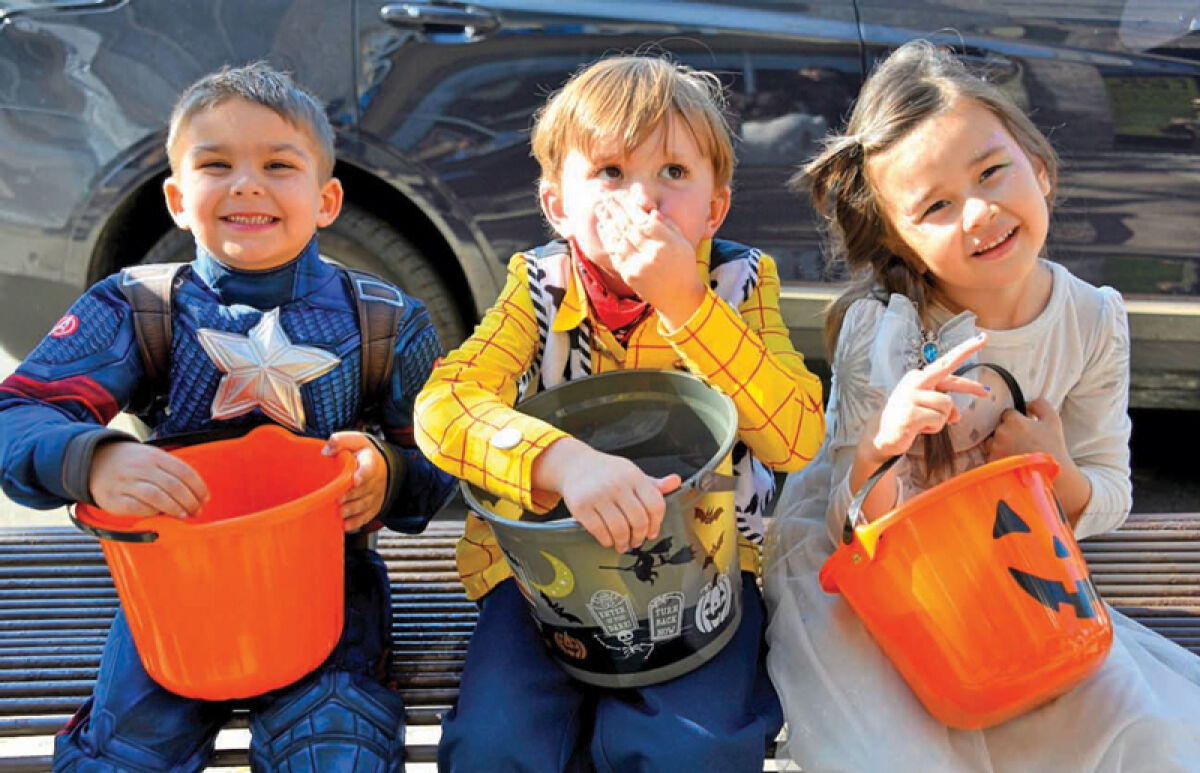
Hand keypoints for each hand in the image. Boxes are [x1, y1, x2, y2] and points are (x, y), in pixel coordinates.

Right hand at [88, 441, 208, 516]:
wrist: (94, 460)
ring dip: (175, 508)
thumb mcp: (151, 456)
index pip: (183, 471)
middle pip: (173, 486)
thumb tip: (196, 492)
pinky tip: (161, 514)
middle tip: (198, 511)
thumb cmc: (131, 462)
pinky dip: (153, 512)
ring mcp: (126, 482)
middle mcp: (140, 467)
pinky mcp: (114, 499)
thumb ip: (171, 470)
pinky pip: (138, 508)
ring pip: (157, 496)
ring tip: (184, 515)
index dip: (198, 487)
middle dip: (190, 501)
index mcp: (154, 455)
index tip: (205, 498)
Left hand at [323, 431, 387, 531]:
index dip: (363, 474)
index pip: (369, 467)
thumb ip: (340, 441)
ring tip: (340, 512)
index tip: (356, 480)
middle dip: (352, 496)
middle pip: (365, 489)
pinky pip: (367, 516)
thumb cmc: (360, 452)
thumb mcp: (354, 441)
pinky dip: (356, 522)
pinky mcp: (374, 506)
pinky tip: (345, 525)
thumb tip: (325, 451)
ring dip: (353, 510)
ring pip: (366, 504)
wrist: (378, 464)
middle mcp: (376, 478)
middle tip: (338, 500)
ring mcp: (376, 494)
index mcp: (370, 460)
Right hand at [533, 437, 680, 552]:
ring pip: (620, 529)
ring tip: (623, 544)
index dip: (657, 524)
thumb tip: (676, 482)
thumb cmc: (607, 472)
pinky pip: (600, 532)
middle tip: (637, 541)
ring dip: (624, 542)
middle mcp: (617, 485)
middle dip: (640, 536)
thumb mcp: (632, 473)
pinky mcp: (581, 507)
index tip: (652, 532)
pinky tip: (609, 539)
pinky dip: (607, 540)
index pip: (655, 505)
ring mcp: (598, 496)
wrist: (575, 464)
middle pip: (639, 520)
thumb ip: (654, 484)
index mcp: (634, 476)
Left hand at [594, 192, 705, 328]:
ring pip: (619, 239)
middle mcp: (652, 254)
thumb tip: (650, 212)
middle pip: (629, 228)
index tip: (623, 197)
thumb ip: (668, 225)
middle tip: (607, 197)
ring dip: (608, 222)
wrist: (679, 297)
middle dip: (616, 211)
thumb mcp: (682, 243)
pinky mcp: (630, 276)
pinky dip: (608, 239)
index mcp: (667, 244)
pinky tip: (603, 227)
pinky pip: (615, 254)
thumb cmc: (683, 266)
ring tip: (600, 208)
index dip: (631, 208)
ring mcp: (639, 266)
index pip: (644, 221)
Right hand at [867, 333, 990, 461]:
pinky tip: (917, 429)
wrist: (882, 436)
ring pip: (948, 406)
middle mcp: (915, 381)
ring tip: (922, 424)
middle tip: (985, 345)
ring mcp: (911, 395)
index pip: (946, 363)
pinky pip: (939, 421)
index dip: (966, 351)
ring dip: (940, 419)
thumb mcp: (928, 410)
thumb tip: (957, 416)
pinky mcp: (911, 413)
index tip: (982, 338)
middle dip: (966, 353)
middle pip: (947, 367)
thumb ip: (945, 407)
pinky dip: (932, 429)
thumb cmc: (906, 419)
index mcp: (919, 377)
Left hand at [986, 398, 1092, 523]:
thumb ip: (1039, 404)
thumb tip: (1027, 403)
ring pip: (992, 441)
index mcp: (1013, 420)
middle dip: (1008, 432)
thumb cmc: (1053, 446)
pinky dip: (999, 456)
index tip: (1025, 428)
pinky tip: (1012, 461)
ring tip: (1016, 452)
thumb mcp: (1052, 420)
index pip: (1007, 413)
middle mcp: (1001, 432)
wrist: (1052, 473)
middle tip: (1022, 441)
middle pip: (998, 427)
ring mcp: (995, 448)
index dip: (1016, 420)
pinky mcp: (992, 462)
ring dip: (1001, 444)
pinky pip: (991, 455)